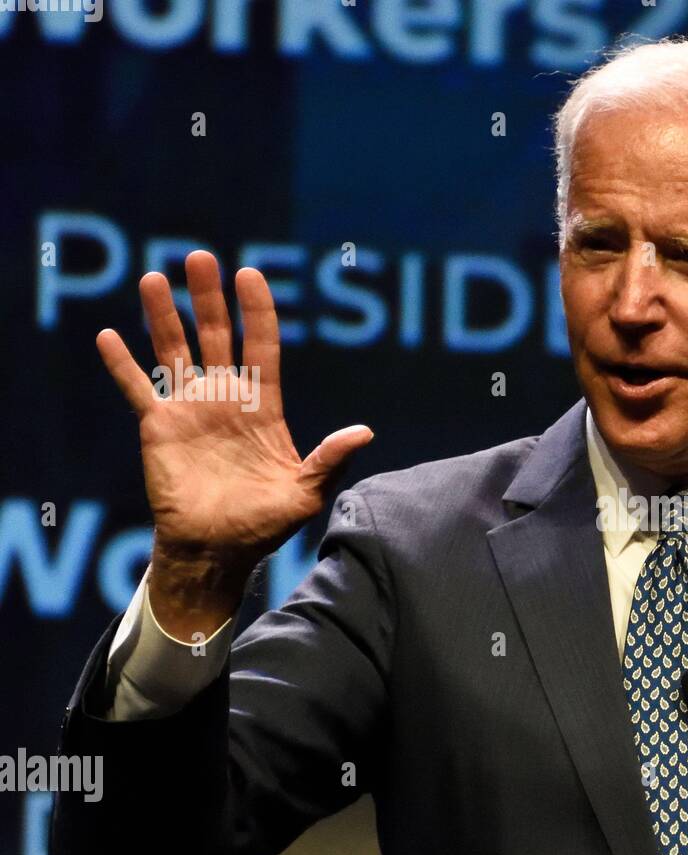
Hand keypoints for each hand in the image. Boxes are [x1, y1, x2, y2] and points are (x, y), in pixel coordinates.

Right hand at [97, 250, 372, 636]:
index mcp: (262, 407)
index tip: (249, 276)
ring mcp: (191, 410)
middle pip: (216, 336)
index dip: (256, 312)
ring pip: (174, 351)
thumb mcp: (306, 492)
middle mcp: (225, 400)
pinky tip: (107, 336)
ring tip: (153, 277)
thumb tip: (365, 432)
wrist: (217, 550)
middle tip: (200, 258)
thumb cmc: (265, 525)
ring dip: (164, 315)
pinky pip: (137, 389)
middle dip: (208, 298)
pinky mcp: (159, 428)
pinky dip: (121, 364)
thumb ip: (331, 459)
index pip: (261, 347)